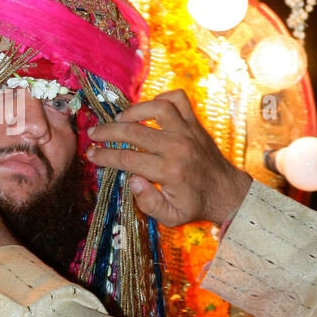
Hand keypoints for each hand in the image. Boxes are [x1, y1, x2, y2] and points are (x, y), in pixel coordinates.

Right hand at [86, 88, 251, 227]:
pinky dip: (161, 99)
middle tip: (94, 134)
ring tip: (119, 119)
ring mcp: (188, 132)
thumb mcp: (171, 217)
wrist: (226, 192)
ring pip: (156, 108)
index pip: (128, 159)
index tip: (91, 154)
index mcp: (169, 172)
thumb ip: (148, 203)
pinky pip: (178, 99)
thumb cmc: (195, 205)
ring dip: (133, 111)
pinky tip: (149, 110)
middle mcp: (178, 147)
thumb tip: (132, 180)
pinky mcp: (195, 123)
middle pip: (135, 132)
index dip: (104, 156)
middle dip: (108, 132)